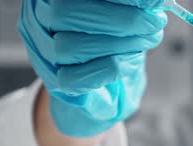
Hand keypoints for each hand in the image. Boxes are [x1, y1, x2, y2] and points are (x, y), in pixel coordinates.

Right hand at [18, 0, 167, 136]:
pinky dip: (110, 68)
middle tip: (154, 23)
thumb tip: (153, 0)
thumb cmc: (112, 42)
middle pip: (65, 12)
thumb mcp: (120, 17)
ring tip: (148, 40)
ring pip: (71, 46)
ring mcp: (41, 51)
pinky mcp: (53, 83)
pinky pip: (75, 78)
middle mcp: (38, 19)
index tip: (151, 1)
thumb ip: (129, 5)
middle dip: (122, 18)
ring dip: (121, 44)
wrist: (104, 89)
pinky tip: (130, 62)